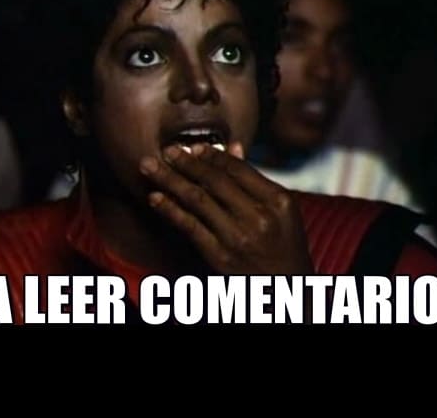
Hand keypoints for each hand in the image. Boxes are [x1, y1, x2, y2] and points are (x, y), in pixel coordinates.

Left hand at [139, 143, 313, 274]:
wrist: (286, 289)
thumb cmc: (285, 247)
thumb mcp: (282, 211)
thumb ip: (255, 180)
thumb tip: (232, 147)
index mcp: (277, 200)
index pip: (238, 169)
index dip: (213, 155)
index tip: (194, 146)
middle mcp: (258, 217)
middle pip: (215, 181)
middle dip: (187, 162)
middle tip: (167, 150)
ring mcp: (238, 237)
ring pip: (198, 200)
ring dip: (170, 180)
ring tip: (150, 167)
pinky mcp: (220, 256)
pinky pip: (190, 227)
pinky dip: (170, 210)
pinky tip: (155, 198)